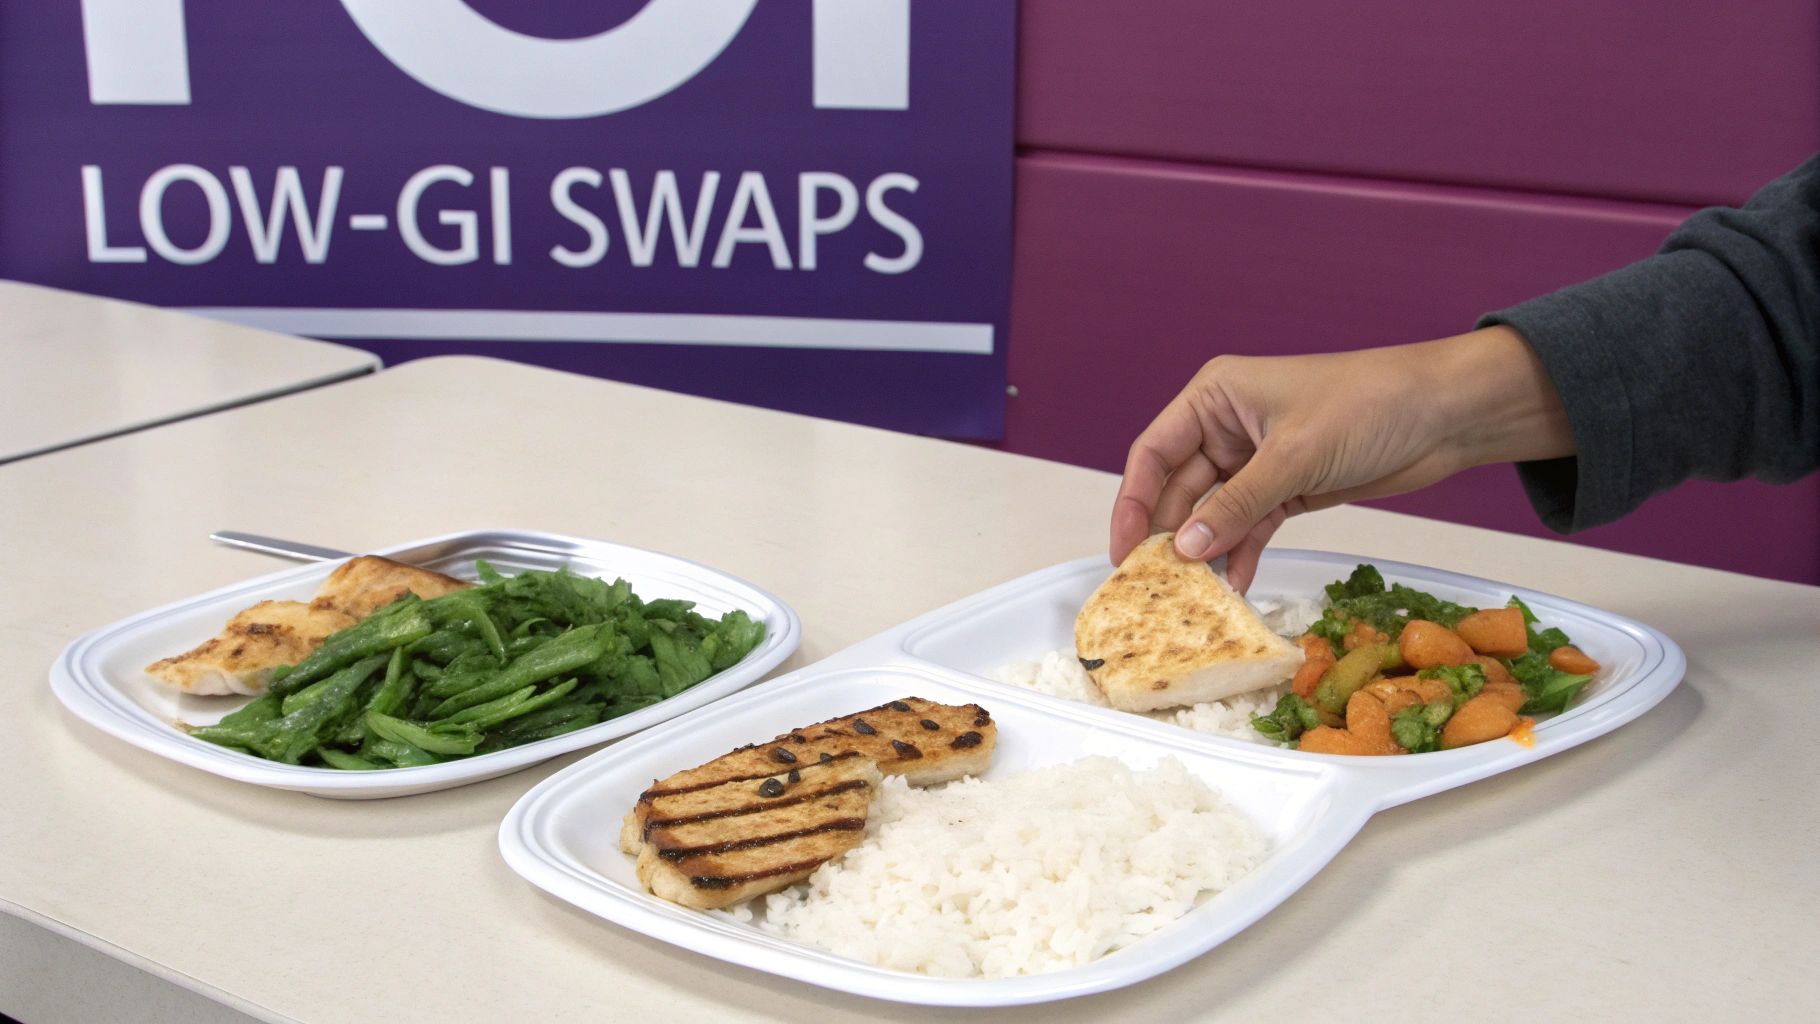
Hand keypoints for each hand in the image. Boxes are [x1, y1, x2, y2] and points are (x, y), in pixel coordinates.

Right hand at [1111, 326, 1573, 591]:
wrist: (1444, 413)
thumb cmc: (1370, 403)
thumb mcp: (1294, 455)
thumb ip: (1237, 505)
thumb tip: (1187, 549)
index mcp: (1216, 398)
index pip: (1154, 453)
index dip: (1133, 503)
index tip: (1123, 551)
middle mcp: (1228, 428)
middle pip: (1180, 490)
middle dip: (1170, 537)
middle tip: (1155, 586)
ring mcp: (1258, 461)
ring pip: (1214, 514)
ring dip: (1206, 552)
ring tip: (1191, 596)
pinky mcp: (1289, 489)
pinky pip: (1250, 527)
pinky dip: (1241, 555)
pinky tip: (1233, 586)